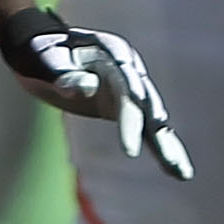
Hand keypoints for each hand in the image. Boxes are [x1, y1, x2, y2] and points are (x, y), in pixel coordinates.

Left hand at [0, 8, 194, 179]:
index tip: (130, 148)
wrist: (41, 51)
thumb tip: (86, 86)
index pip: (126, 86)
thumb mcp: (45, 60)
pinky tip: (177, 171)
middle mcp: (127, 69)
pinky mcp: (125, 106)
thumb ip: (64, 72)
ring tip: (182, 173)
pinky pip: (146, 130)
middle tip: (168, 162)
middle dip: (156, 135)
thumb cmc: (40, 53)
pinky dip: (161, 148)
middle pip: (146, 105)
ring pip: (153, 120)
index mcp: (111, 52)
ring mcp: (129, 88)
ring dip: (167, 146)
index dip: (131, 116)